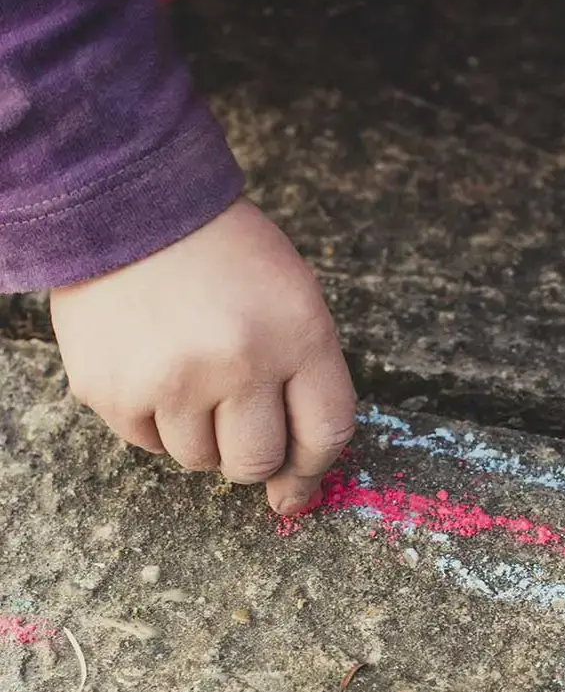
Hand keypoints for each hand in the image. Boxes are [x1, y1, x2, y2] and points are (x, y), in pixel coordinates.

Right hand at [50, 199, 355, 515]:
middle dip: (253, 452)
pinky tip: (155, 366)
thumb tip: (291, 483)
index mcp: (298, 333)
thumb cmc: (228, 255)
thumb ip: (304, 379)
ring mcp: (172, 381)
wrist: (136, 208)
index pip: (326, 433)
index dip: (314, 467)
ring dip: (201, 431)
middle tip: (236, 414)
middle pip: (258, 462)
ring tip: (191, 371)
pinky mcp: (113, 392)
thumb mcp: (293, 297)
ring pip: (198, 460)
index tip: (298, 482)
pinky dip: (156, 419)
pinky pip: (147, 444)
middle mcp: (239, 363)